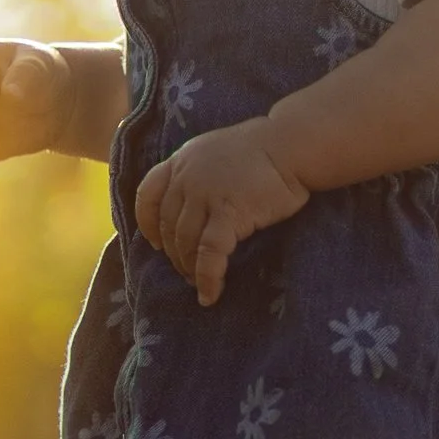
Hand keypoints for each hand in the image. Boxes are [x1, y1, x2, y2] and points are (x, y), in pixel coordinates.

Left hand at [134, 118, 310, 302]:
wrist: (291, 144)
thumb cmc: (262, 148)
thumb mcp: (216, 151)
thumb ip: (198, 172)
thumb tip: (192, 204)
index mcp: (182, 160)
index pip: (147, 194)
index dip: (146, 223)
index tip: (154, 243)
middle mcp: (187, 177)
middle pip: (168, 226)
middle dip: (174, 255)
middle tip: (186, 272)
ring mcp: (206, 195)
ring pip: (184, 242)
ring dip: (189, 269)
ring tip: (198, 284)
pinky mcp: (229, 213)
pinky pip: (209, 253)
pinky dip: (208, 277)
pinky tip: (211, 294)